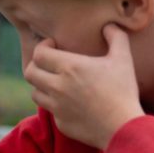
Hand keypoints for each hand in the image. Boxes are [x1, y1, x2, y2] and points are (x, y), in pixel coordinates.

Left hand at [24, 23, 144, 149]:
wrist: (121, 127)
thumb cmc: (122, 90)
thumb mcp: (123, 58)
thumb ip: (116, 37)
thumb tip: (109, 26)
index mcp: (69, 68)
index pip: (39, 54)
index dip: (42, 46)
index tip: (53, 45)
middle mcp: (57, 87)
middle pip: (30, 73)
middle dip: (36, 64)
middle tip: (49, 62)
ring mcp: (56, 107)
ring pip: (35, 92)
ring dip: (42, 84)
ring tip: (56, 81)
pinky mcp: (60, 123)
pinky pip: (49, 110)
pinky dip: (54, 103)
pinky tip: (68, 100)